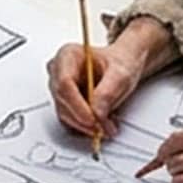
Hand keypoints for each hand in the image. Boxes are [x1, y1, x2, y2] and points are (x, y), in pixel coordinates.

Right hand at [48, 16, 168, 140]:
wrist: (123, 66)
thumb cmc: (120, 62)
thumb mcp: (121, 73)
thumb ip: (109, 91)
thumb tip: (97, 112)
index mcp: (68, 55)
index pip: (64, 83)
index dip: (77, 104)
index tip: (92, 119)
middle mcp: (59, 71)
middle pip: (62, 100)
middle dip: (82, 118)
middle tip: (101, 127)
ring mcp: (59, 88)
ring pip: (64, 113)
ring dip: (84, 125)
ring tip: (106, 126)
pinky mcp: (64, 103)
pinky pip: (69, 120)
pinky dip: (85, 126)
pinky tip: (100, 123)